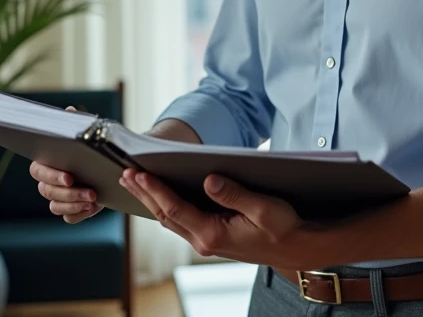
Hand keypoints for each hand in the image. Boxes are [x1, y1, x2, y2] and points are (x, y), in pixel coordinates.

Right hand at [29, 106, 102, 223]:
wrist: (112, 164)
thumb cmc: (94, 147)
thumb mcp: (88, 134)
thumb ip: (77, 124)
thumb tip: (69, 111)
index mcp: (47, 162)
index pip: (38, 171)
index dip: (52, 175)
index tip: (69, 177)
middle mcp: (48, 181)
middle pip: (47, 191)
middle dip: (69, 193)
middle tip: (91, 192)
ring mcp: (58, 197)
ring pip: (55, 206)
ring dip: (74, 205)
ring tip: (94, 199)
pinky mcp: (71, 210)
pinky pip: (68, 218)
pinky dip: (79, 214)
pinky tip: (93, 208)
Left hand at [119, 169, 326, 268]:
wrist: (297, 249)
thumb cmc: (285, 228)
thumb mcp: (264, 208)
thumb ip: (235, 194)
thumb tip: (209, 179)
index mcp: (213, 234)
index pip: (175, 208)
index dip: (155, 189)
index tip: (138, 173)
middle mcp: (204, 241)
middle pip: (165, 215)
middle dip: (144, 193)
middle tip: (125, 173)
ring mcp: (207, 242)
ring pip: (170, 220)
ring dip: (151, 200)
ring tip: (135, 181)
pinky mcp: (212, 238)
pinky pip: (181, 221)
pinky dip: (166, 206)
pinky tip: (161, 196)